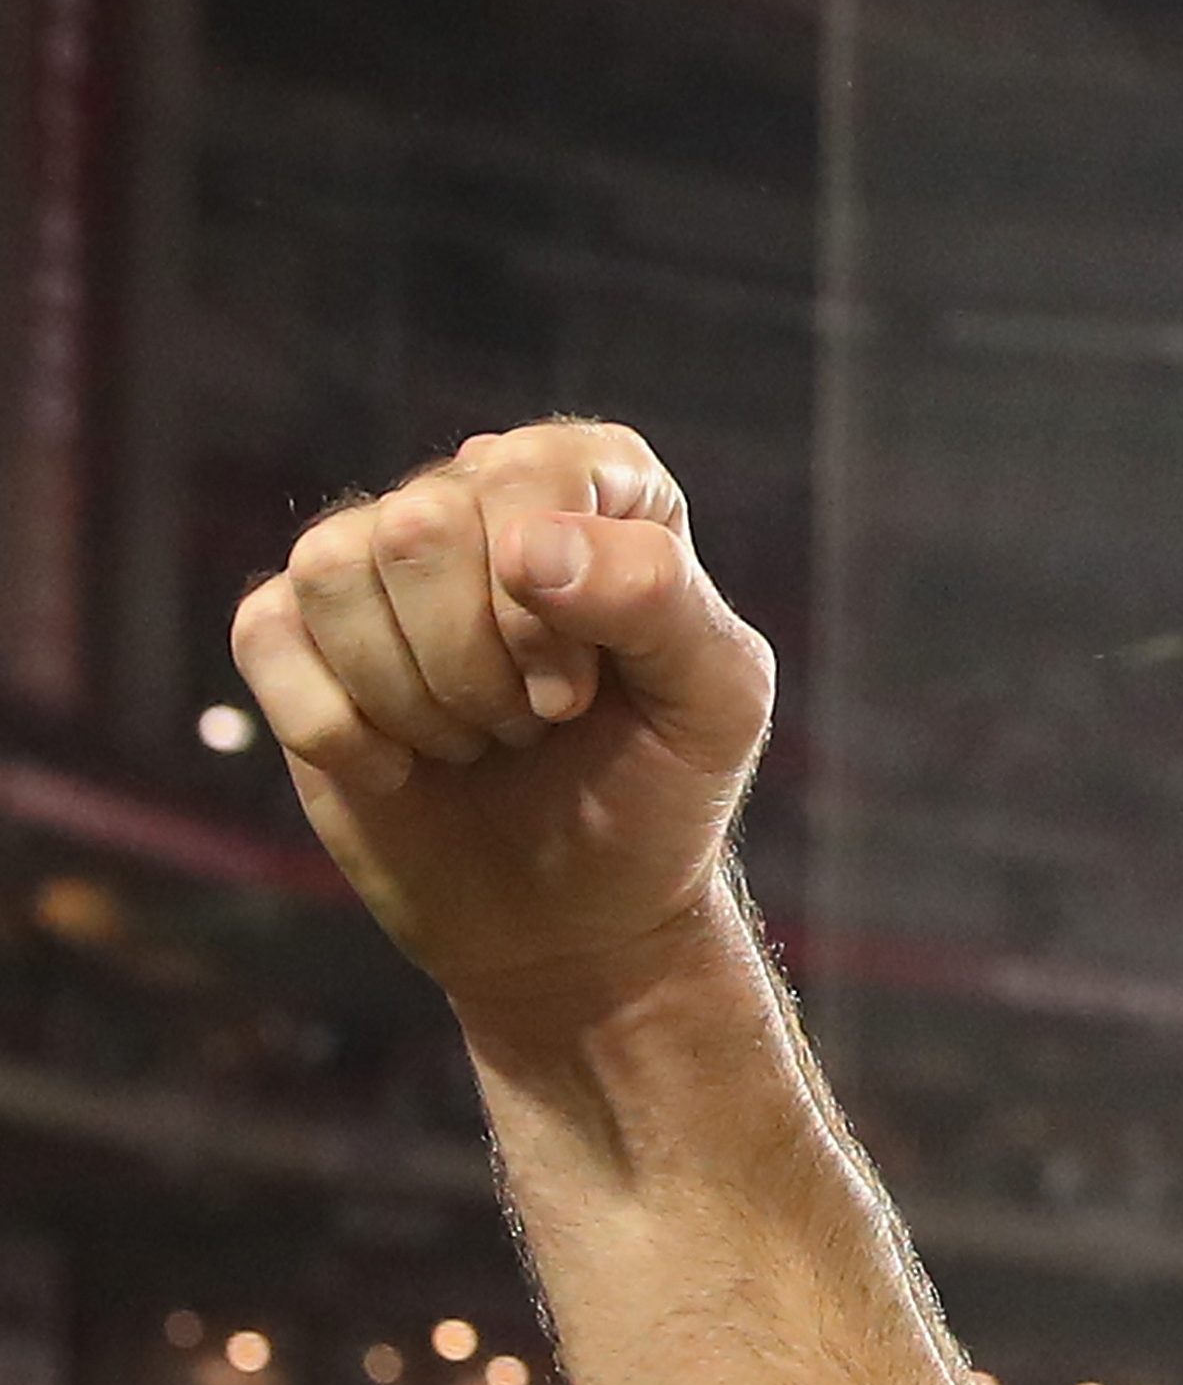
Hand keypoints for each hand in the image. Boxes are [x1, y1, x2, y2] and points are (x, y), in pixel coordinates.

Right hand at [230, 422, 776, 1011]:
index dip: (545, 609)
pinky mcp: (295, 630)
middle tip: (529, 723)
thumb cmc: (659, 785)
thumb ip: (657, 598)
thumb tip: (525, 546)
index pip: (529, 475)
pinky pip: (264, 630)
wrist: (576, 910)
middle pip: (418, 526)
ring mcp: (377, 557)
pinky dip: (334, 728)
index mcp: (597, 480)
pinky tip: (398, 766)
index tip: (579, 696)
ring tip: (475, 738)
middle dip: (475, 665)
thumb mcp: (715, 699)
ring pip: (331, 569)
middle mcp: (479, 491)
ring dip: (411, 697)